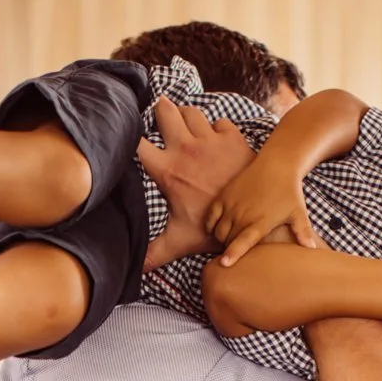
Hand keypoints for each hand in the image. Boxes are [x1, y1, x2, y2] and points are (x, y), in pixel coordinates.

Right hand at [138, 98, 255, 270]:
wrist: (254, 217)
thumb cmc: (214, 230)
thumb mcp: (180, 240)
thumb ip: (155, 252)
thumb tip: (135, 270)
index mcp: (168, 170)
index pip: (137, 143)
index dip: (128, 134)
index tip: (126, 133)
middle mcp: (186, 149)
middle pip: (164, 111)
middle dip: (160, 110)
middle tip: (159, 115)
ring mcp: (210, 140)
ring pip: (190, 112)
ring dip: (185, 116)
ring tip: (184, 124)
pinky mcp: (232, 138)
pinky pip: (219, 122)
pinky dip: (215, 127)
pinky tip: (215, 138)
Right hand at [206, 154, 317, 267]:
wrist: (277, 164)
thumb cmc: (289, 191)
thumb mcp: (298, 212)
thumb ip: (303, 232)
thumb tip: (313, 250)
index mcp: (261, 221)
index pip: (243, 241)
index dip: (233, 253)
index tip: (225, 264)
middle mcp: (244, 214)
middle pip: (229, 240)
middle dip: (230, 249)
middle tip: (236, 253)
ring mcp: (232, 204)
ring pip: (219, 230)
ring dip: (221, 240)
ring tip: (228, 242)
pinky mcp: (224, 196)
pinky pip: (211, 216)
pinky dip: (210, 226)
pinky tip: (213, 231)